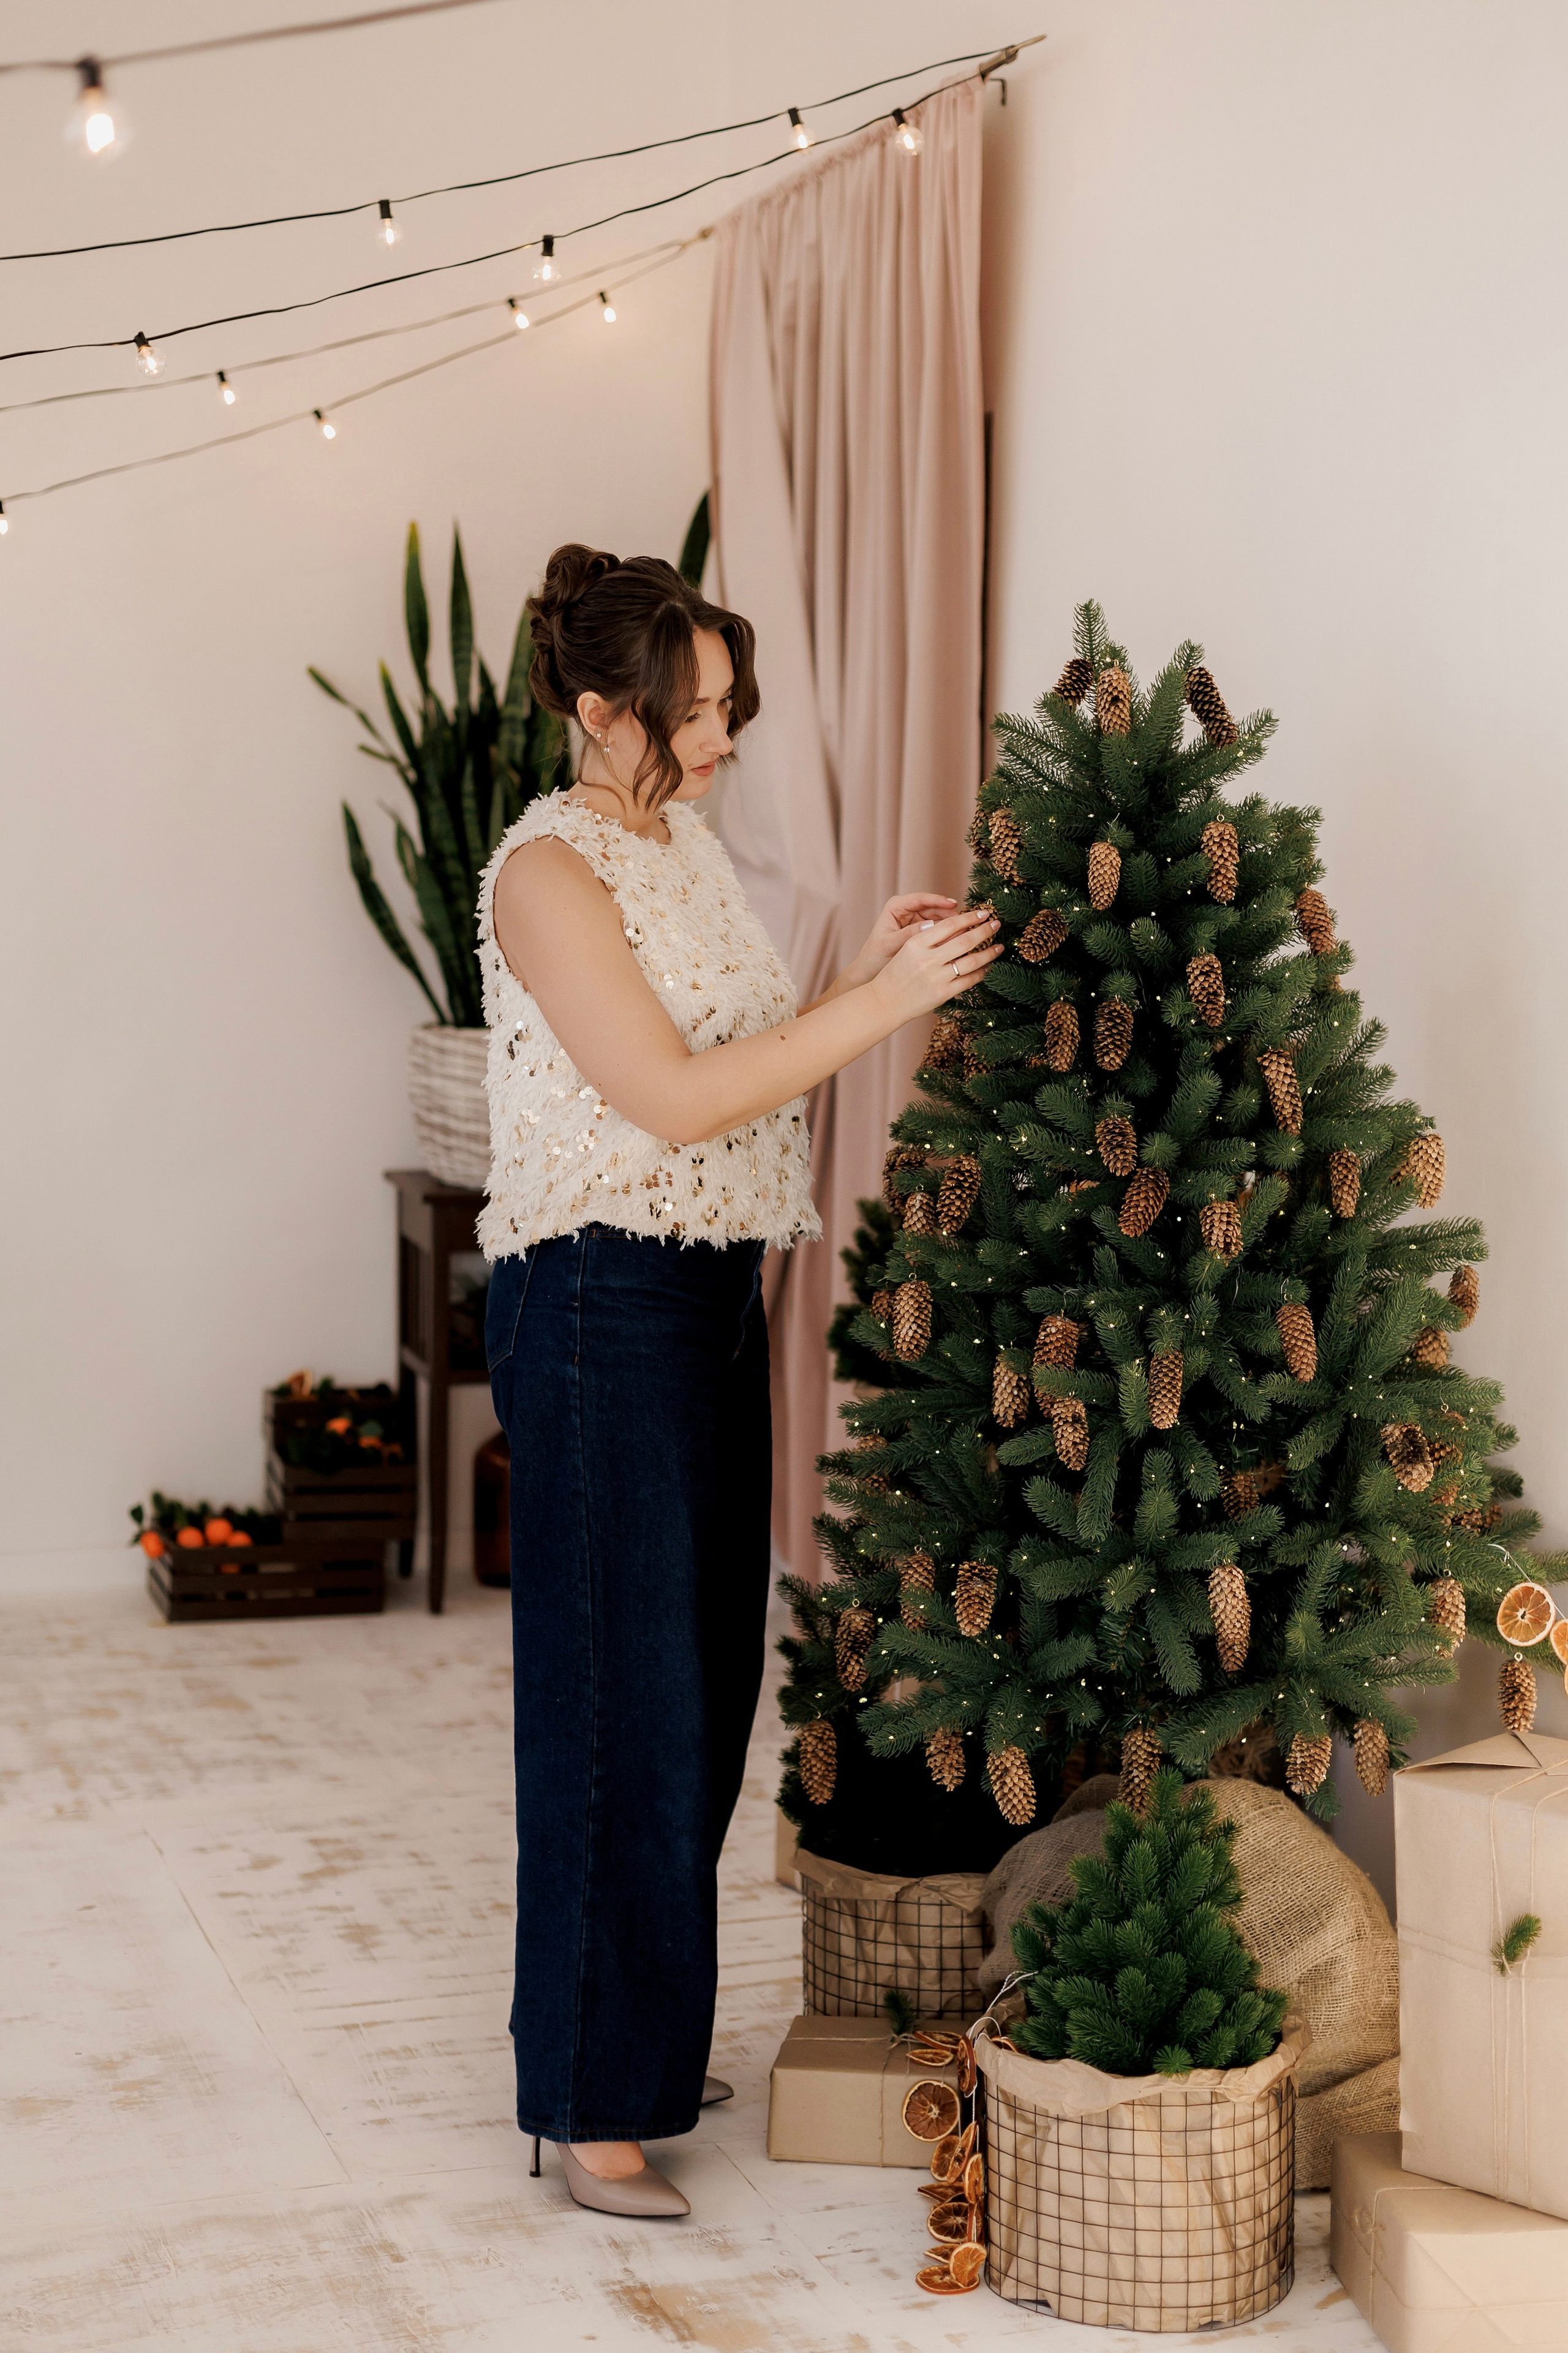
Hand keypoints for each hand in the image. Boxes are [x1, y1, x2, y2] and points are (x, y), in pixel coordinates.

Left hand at [841, 893, 958, 988]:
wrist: (870, 970)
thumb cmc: (876, 956)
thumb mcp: (891, 945)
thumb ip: (909, 934)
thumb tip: (931, 925)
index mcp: (896, 907)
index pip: (920, 899)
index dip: (938, 900)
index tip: (953, 905)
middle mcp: (907, 909)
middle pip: (932, 906)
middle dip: (949, 913)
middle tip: (967, 919)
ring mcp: (915, 919)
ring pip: (938, 917)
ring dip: (951, 923)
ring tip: (968, 929)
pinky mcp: (921, 930)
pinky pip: (938, 928)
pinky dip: (948, 932)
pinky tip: (960, 937)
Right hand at [869, 905, 1002, 1025]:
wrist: (885, 1001)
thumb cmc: (897, 973)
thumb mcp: (907, 949)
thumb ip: (929, 938)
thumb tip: (959, 926)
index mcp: (917, 944)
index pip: (949, 925)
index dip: (969, 917)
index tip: (983, 913)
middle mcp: (927, 959)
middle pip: (964, 941)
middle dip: (984, 931)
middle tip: (996, 924)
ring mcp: (936, 977)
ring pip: (971, 961)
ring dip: (989, 953)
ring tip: (999, 947)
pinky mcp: (942, 994)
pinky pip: (968, 981)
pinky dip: (981, 973)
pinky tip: (988, 967)